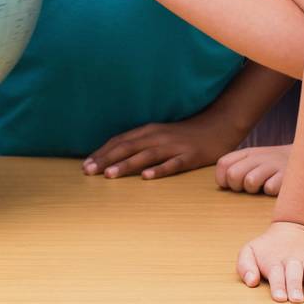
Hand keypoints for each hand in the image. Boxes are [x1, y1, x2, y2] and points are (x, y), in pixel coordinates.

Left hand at [85, 110, 249, 179]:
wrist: (218, 125)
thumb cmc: (185, 133)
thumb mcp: (159, 134)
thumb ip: (140, 142)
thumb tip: (115, 154)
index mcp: (148, 131)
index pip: (119, 141)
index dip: (101, 153)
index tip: (85, 165)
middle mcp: (157, 136)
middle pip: (127, 147)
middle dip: (106, 159)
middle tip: (88, 172)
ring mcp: (173, 146)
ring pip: (145, 155)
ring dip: (126, 165)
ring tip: (109, 175)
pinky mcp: (190, 156)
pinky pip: (173, 164)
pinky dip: (159, 169)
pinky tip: (147, 177)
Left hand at [217, 144, 290, 195]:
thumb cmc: (275, 166)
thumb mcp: (255, 160)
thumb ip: (237, 166)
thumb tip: (221, 183)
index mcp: (248, 153)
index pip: (223, 164)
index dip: (222, 179)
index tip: (231, 186)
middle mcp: (259, 157)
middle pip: (233, 175)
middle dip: (237, 187)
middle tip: (248, 187)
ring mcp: (273, 165)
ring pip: (249, 182)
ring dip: (254, 190)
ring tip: (262, 186)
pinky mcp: (287, 175)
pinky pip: (269, 188)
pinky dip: (271, 191)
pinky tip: (277, 187)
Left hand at [237, 222, 303, 303]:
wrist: (295, 227)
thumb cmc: (270, 247)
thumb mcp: (250, 251)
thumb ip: (244, 265)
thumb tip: (250, 281)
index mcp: (275, 261)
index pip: (276, 274)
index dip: (278, 285)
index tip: (279, 297)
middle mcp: (293, 261)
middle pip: (294, 275)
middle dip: (294, 286)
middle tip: (295, 299)